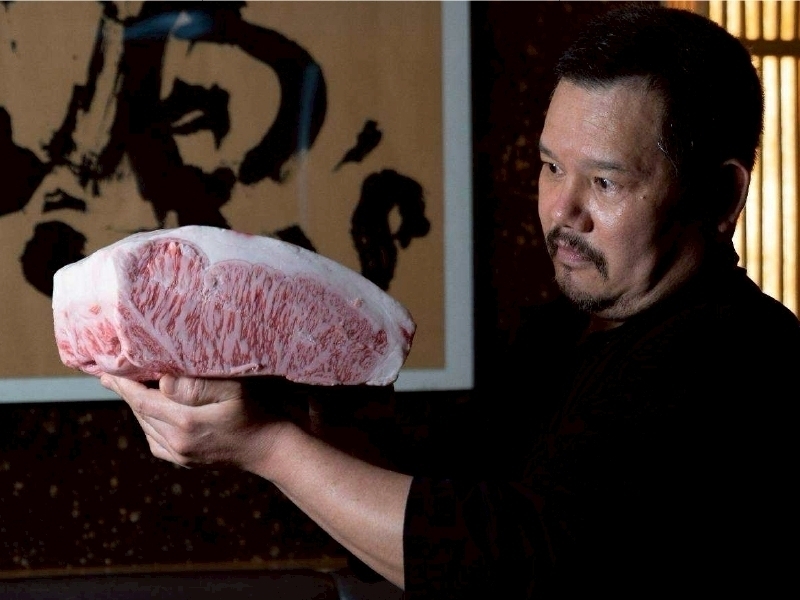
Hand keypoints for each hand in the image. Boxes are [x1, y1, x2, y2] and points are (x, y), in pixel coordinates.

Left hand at [100, 374, 292, 472]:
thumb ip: (198, 385)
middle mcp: (178, 443)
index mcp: (186, 423)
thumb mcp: (234, 391)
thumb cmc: (258, 413)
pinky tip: (152, 414)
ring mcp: (181, 455)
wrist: (272, 449)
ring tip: (130, 390)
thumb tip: (162, 382)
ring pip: (146, 428)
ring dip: (136, 409)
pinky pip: (156, 443)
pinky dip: (148, 426)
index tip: (106, 371)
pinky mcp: (186, 461)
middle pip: (141, 414)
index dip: (123, 385)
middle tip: (112, 375)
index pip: (142, 401)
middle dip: (126, 394)